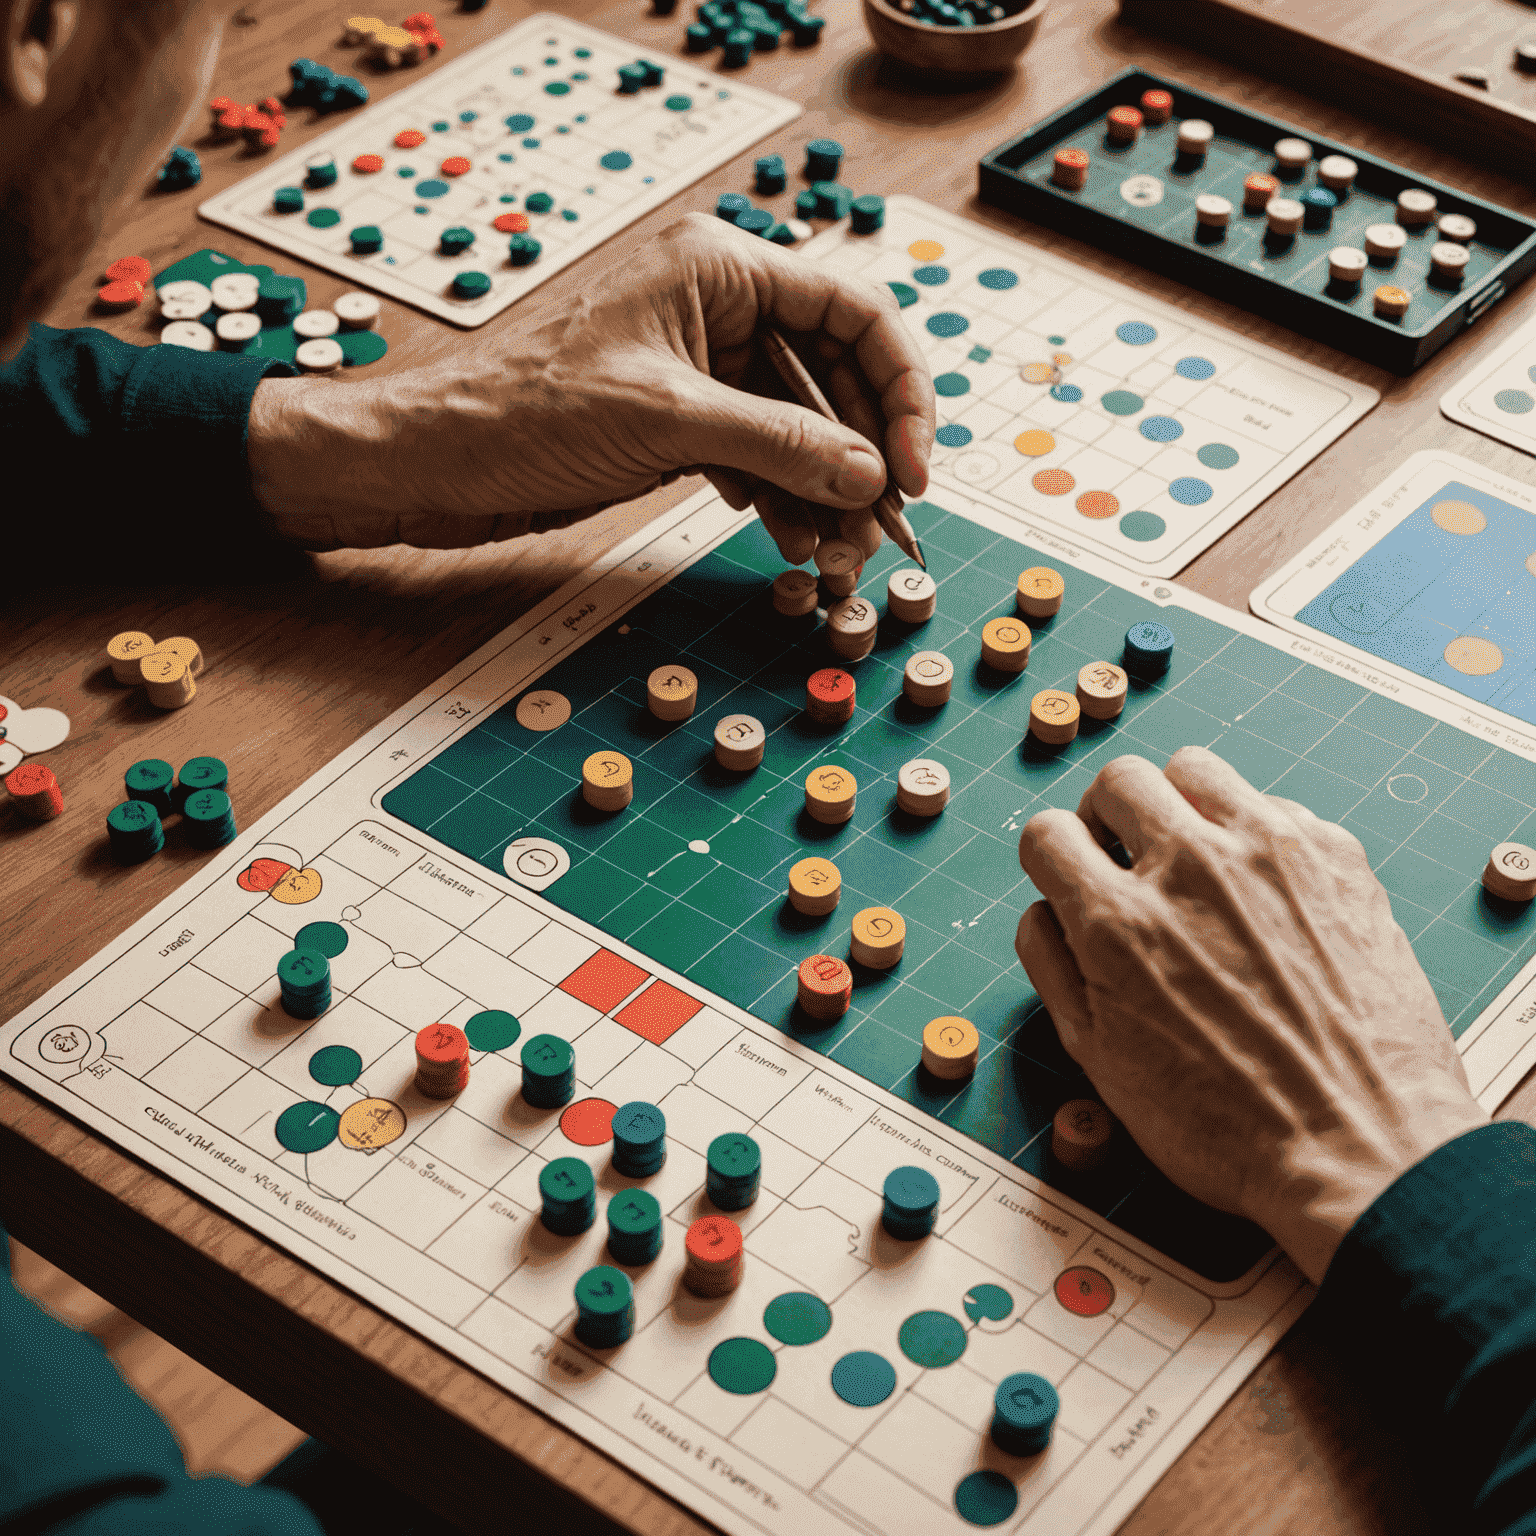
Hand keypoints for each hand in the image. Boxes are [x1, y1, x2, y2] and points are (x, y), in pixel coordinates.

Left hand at [248, 213, 933, 560]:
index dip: (897, 391)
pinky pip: (758, 455)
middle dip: (862, 455)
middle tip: (885, 530)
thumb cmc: (524, 413)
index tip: (912, 469)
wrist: (435, 462)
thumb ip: (780, 444)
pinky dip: (782, 499)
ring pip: (798, 424)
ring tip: (846, 553)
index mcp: (720, 267)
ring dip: (827, 488)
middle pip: (833, 375)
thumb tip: (869, 475)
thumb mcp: (668, 423)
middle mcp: (719, 307)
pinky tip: (799, 543)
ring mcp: (700, 367)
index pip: (853, 312)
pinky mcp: (679, 420)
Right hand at [1014, 745, 1486, 1283]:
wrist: (1361, 1148)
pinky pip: (1273, 804)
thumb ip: (1052, 969)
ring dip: (1177, 803)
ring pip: (1193, 768)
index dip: (1051, 858)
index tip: (1072, 877)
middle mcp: (1190, 868)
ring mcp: (1268, 852)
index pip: (1047, 832)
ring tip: (1192, 856)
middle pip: (1118, 780)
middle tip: (1127, 861)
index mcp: (1119, 923)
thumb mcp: (1100, 1061)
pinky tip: (1260, 889)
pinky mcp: (1334, 856)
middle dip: (1107, 817)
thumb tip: (1042, 911)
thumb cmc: (1229, 1125)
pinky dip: (1253, 831)